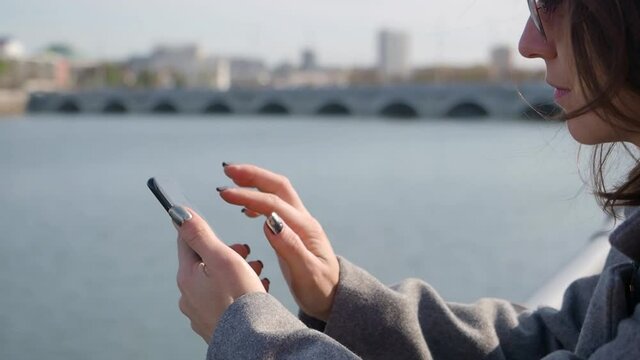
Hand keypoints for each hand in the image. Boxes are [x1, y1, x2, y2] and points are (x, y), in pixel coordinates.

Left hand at [173, 206, 266, 343]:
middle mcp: (188, 296)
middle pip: (205, 262)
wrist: (253, 339)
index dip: (199, 228)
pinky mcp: (214, 326)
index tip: (208, 220)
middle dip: (228, 253)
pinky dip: (239, 291)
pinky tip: (256, 291)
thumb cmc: (239, 296)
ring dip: (237, 272)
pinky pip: (224, 301)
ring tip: (257, 272)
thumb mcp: (221, 257)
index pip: (186, 241)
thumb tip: (178, 213)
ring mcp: (200, 313)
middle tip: (247, 252)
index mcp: (187, 276)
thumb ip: (200, 234)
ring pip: (217, 282)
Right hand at [218, 163, 339, 320]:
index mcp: (305, 229)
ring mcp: (300, 223)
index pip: (274, 204)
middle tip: (227, 170)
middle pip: (278, 186)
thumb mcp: (306, 273)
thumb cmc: (320, 290)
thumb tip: (269, 222)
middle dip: (252, 175)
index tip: (224, 194)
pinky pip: (276, 204)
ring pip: (277, 192)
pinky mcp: (294, 229)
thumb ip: (290, 247)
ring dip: (254, 182)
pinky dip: (258, 199)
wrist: (334, 298)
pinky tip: (244, 207)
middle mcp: (304, 220)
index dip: (248, 196)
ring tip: (231, 180)